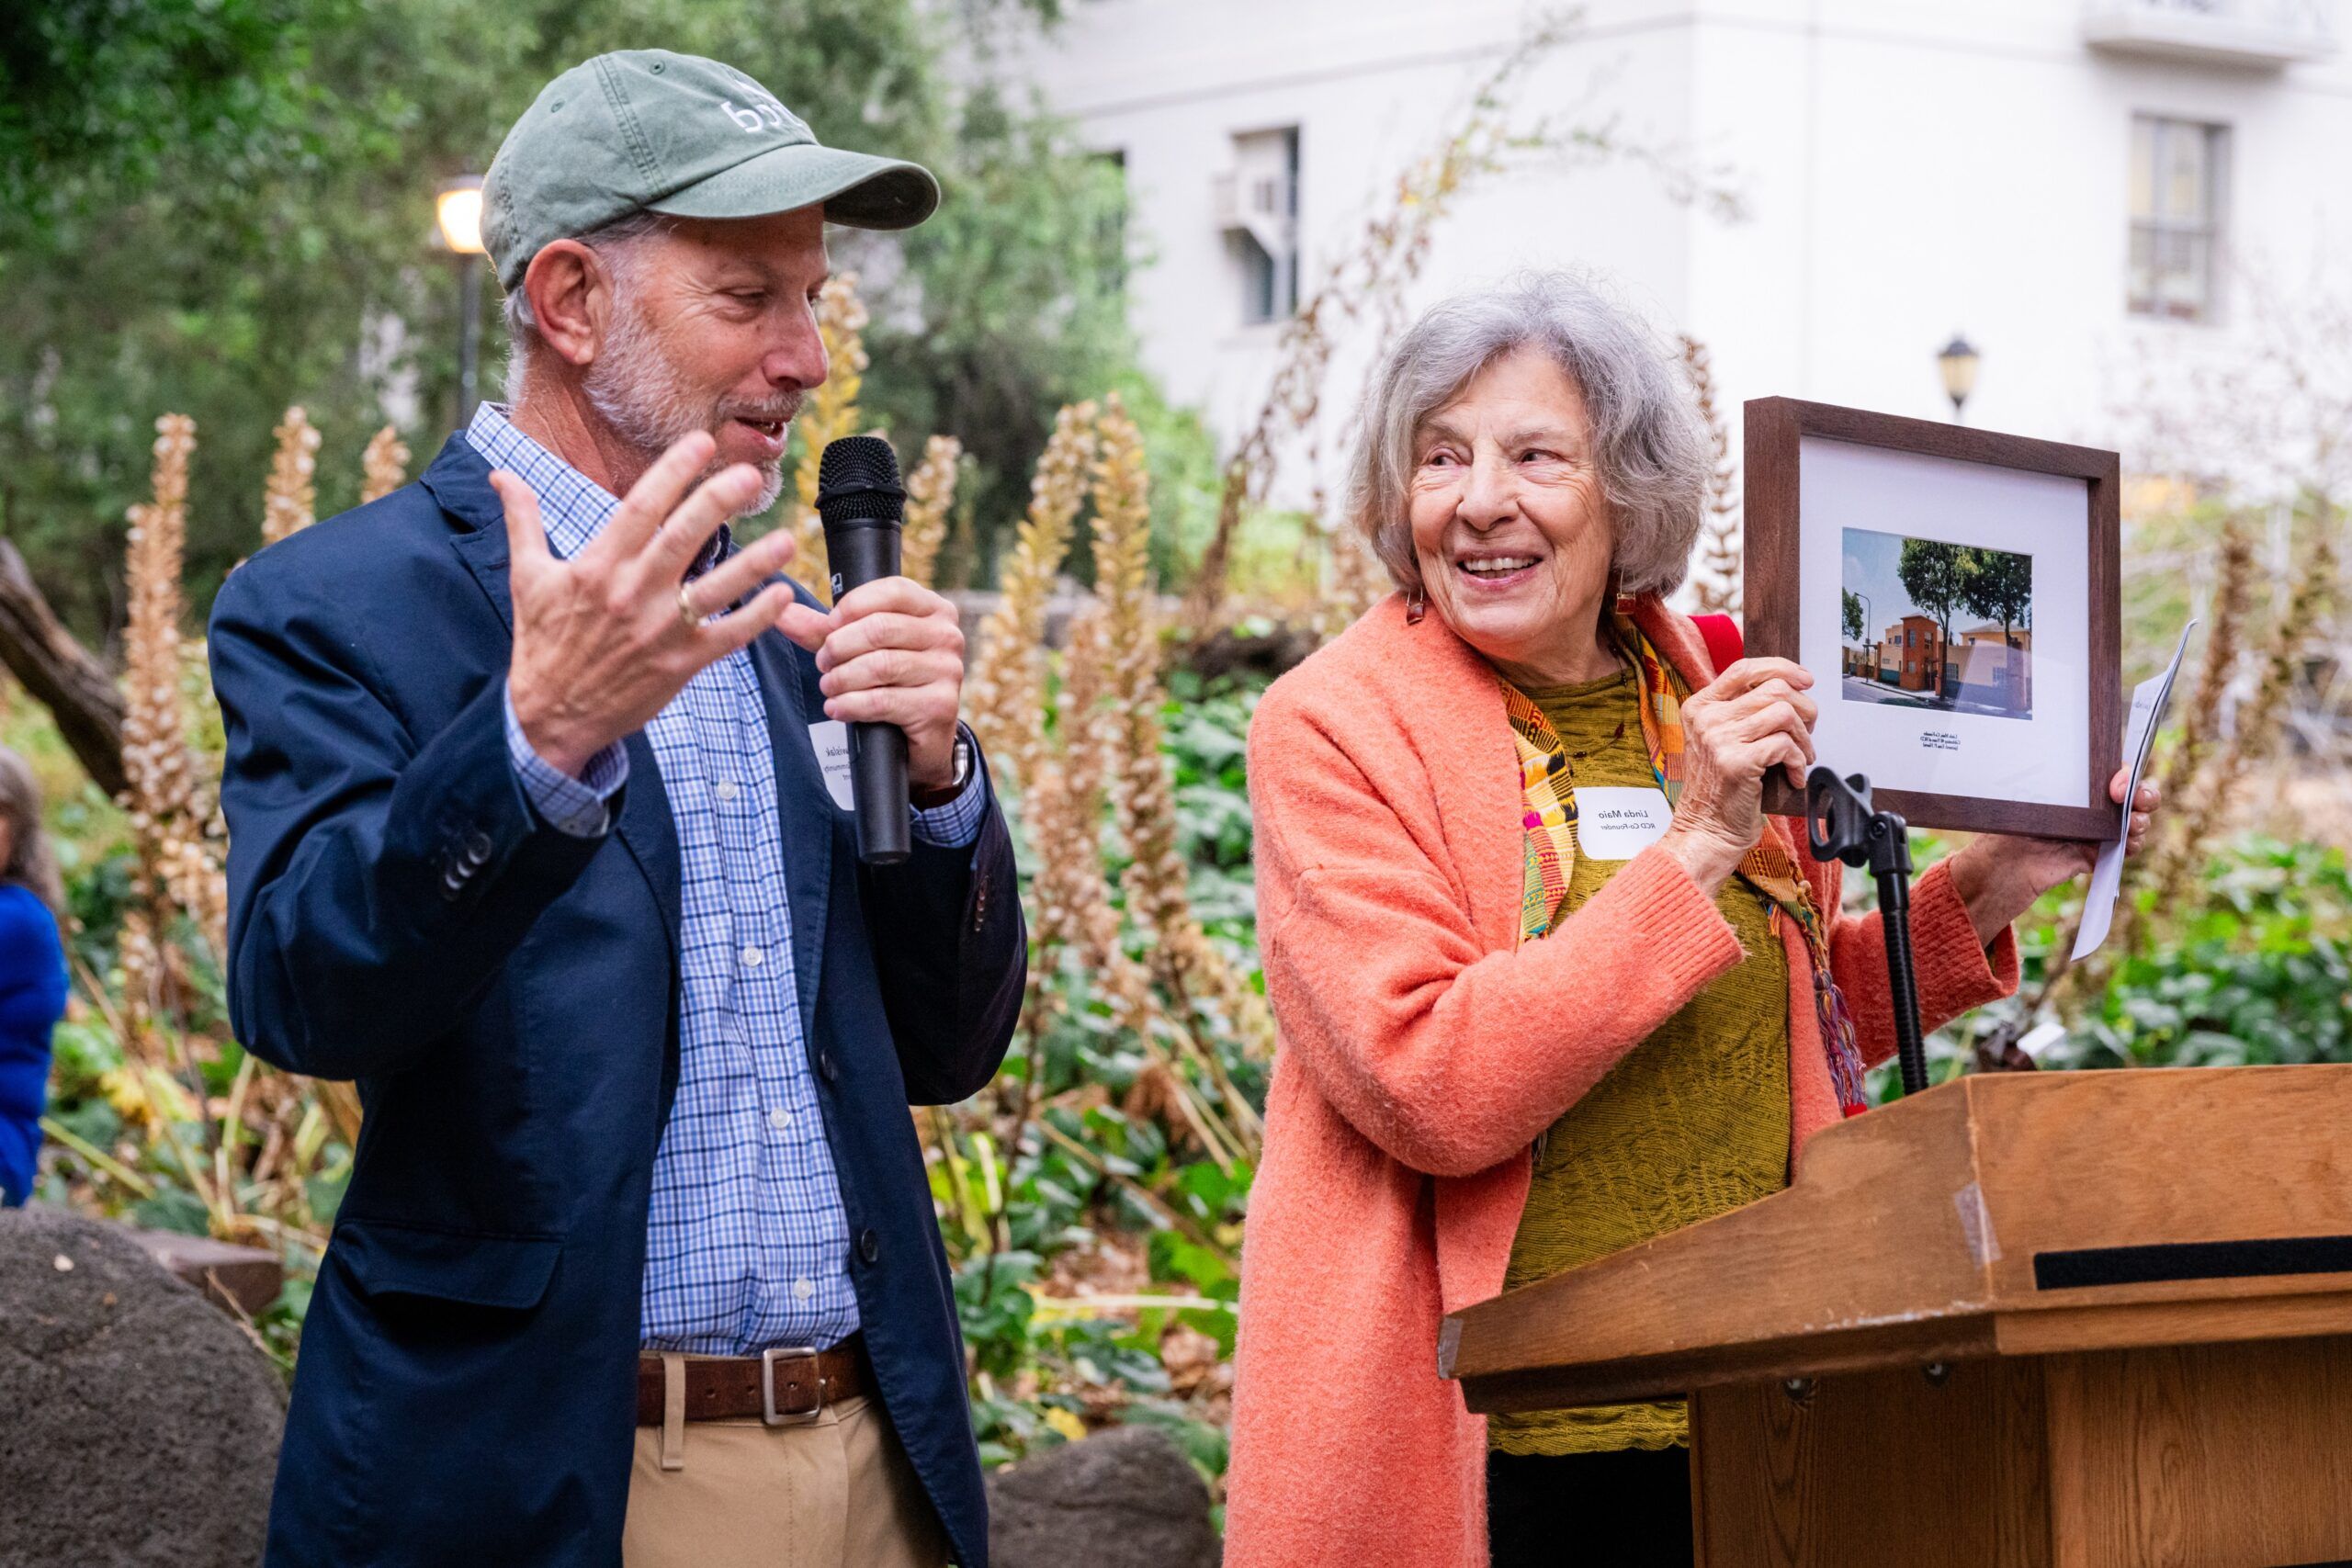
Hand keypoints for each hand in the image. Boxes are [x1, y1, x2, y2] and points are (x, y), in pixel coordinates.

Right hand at [495, 432, 799, 777]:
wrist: (551, 716)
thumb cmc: (542, 643)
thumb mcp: (527, 578)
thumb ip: (523, 521)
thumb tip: (501, 476)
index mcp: (597, 567)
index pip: (640, 509)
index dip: (672, 473)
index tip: (701, 442)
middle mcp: (631, 594)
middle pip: (681, 540)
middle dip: (716, 503)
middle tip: (748, 475)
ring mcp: (658, 631)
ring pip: (713, 589)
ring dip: (754, 565)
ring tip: (788, 539)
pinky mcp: (679, 664)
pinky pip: (726, 637)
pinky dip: (757, 617)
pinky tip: (782, 594)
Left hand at [778, 577, 967, 790]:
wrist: (920, 740)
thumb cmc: (890, 684)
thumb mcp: (859, 650)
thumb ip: (823, 630)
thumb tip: (780, 612)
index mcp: (934, 610)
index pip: (893, 591)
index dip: (853, 606)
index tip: (830, 627)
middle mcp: (948, 636)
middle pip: (881, 628)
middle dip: (839, 646)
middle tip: (823, 663)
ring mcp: (948, 671)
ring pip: (880, 665)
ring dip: (842, 678)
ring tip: (829, 687)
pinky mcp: (939, 706)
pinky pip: (883, 701)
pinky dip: (851, 705)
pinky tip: (837, 708)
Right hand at [1658, 657, 1817, 889]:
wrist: (1706, 831)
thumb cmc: (1721, 789)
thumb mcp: (1721, 740)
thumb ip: (1743, 713)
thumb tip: (1790, 687)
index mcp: (1699, 707)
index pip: (1744, 669)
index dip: (1781, 667)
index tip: (1805, 680)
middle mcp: (1706, 718)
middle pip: (1773, 688)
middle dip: (1803, 709)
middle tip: (1806, 733)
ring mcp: (1719, 738)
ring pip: (1784, 713)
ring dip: (1803, 738)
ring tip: (1800, 757)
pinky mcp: (1736, 761)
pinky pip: (1785, 744)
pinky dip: (1798, 761)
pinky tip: (1793, 776)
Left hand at [1947, 770, 2162, 944]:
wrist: (2004, 863)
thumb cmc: (2013, 822)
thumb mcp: (2036, 796)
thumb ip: (2065, 784)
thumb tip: (2094, 773)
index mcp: (2079, 783)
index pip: (2114, 770)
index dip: (2126, 773)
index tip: (2116, 785)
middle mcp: (2093, 803)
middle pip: (2136, 793)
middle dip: (2145, 794)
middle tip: (2135, 801)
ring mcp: (2099, 829)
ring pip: (2136, 820)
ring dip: (2140, 821)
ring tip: (2129, 826)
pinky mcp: (2099, 853)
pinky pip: (2127, 848)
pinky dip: (2133, 845)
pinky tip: (2127, 843)